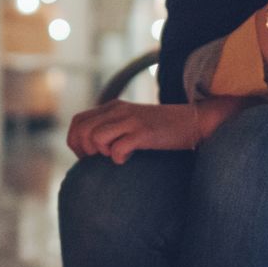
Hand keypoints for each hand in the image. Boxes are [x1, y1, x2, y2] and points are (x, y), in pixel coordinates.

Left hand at [66, 101, 197, 164]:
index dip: (75, 141)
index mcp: (112, 107)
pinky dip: (118, 158)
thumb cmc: (161, 129)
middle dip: (85, 150)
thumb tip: (88, 150)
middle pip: (82, 130)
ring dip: (101, 152)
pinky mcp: (144, 133)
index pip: (77, 122)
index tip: (88, 156)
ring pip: (96, 138)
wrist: (192, 121)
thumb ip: (111, 127)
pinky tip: (128, 158)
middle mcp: (118, 110)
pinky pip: (118, 148)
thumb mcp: (131, 121)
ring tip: (115, 155)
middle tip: (100, 158)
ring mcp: (131, 120)